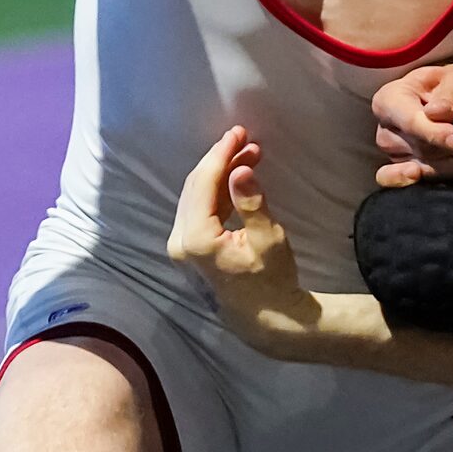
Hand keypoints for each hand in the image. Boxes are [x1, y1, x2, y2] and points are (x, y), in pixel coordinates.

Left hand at [169, 127, 315, 342]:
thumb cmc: (272, 281)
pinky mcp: (188, 248)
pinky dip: (217, 190)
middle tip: (245, 138)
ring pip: (196, 195)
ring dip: (220, 173)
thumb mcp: (269, 240)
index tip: (239, 133)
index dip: (221, 154)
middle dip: (220, 159)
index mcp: (197, 239)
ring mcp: (180, 246)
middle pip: (195, 186)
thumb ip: (252, 203)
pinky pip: (199, 209)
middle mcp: (180, 241)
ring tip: (249, 154)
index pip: (203, 184)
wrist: (264, 318)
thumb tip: (241, 170)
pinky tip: (238, 178)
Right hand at [372, 60, 452, 188]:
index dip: (433, 133)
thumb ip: (451, 93)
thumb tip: (435, 114)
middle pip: (424, 148)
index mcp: (391, 100)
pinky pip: (432, 183)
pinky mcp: (415, 174)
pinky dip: (452, 182)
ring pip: (433, 168)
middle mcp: (388, 131)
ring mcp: (400, 156)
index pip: (409, 122)